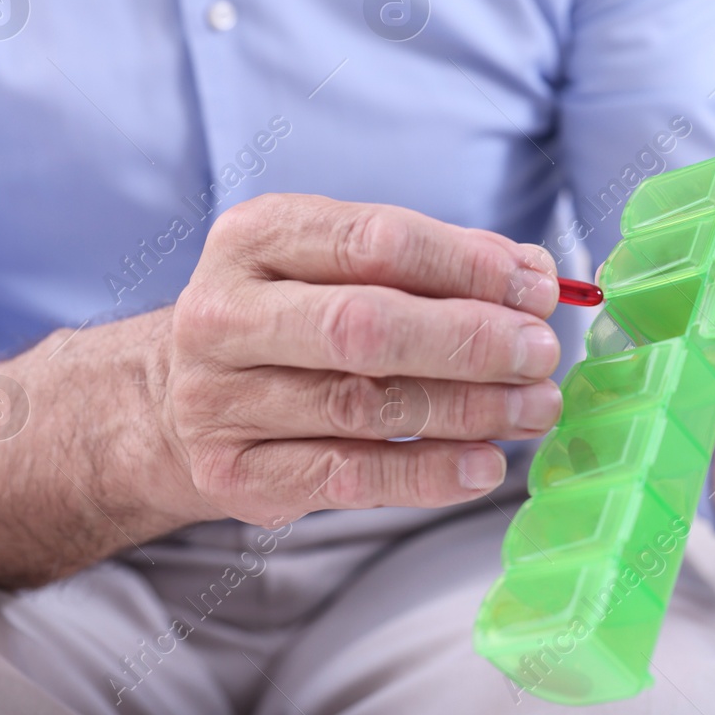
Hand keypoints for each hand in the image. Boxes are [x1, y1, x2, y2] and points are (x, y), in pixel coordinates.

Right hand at [154, 195, 563, 525]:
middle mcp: (225, 315)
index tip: (535, 288)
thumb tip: (533, 274)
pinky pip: (346, 477)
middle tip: (539, 353)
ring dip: (466, 409)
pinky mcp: (234, 475)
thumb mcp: (342, 265)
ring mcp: (220, 400)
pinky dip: (425, 474)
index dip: (466, 266)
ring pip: (362, 406)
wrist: (175, 399)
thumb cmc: (291, 318)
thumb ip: (438, 261)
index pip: (374, 241)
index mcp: (256, 237)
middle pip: (363, 327)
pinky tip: (483, 466)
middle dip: (468, 340)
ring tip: (533, 408)